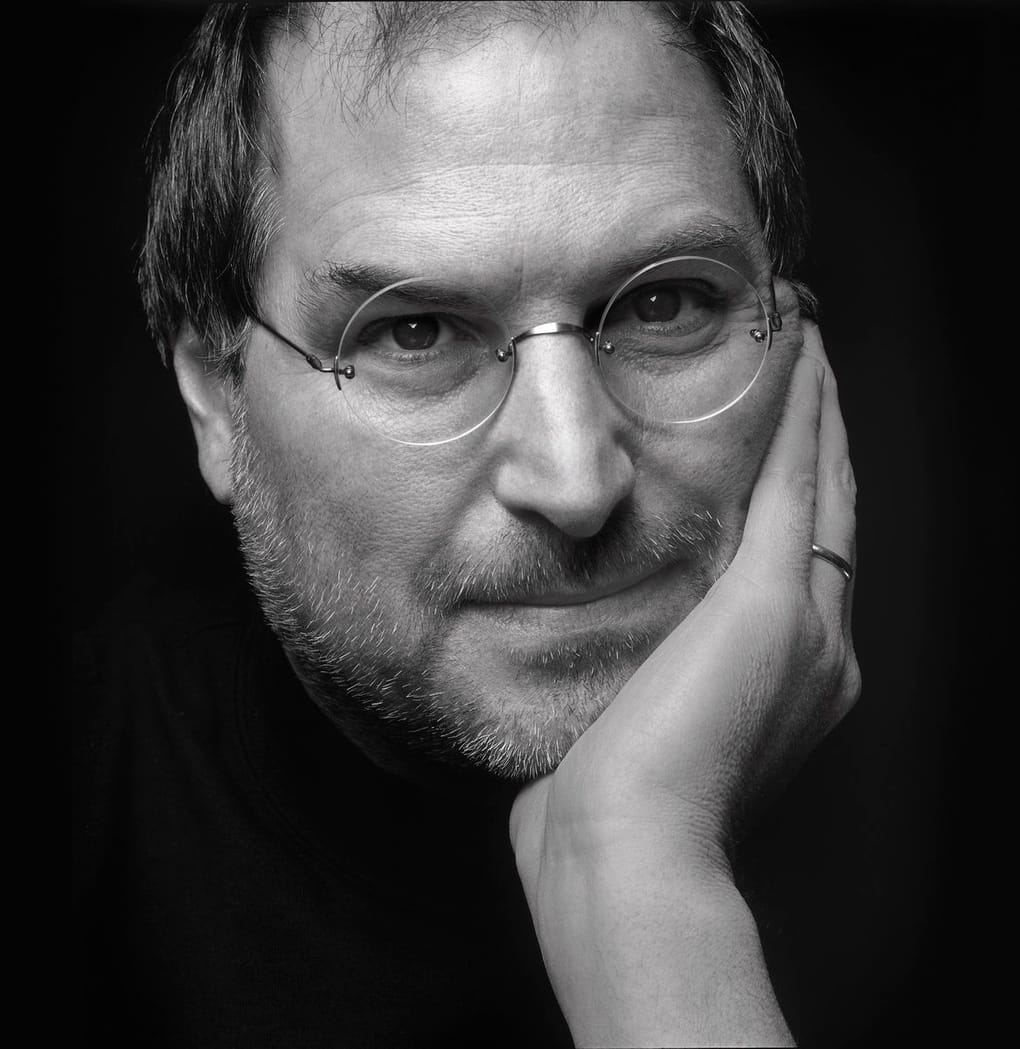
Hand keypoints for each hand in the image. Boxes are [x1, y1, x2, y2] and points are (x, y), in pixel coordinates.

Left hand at [509, 324, 859, 1046]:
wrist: (629, 854)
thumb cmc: (614, 815)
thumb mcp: (639, 734)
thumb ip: (645, 685)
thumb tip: (604, 662)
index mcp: (791, 687)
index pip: (804, 569)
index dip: (804, 504)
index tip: (785, 450)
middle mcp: (821, 652)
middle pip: (830, 520)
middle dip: (822, 446)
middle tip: (813, 378)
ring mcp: (807, 626)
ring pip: (824, 492)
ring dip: (819, 420)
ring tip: (810, 356)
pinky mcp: (773, 601)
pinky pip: (798, 484)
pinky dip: (805, 421)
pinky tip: (803, 363)